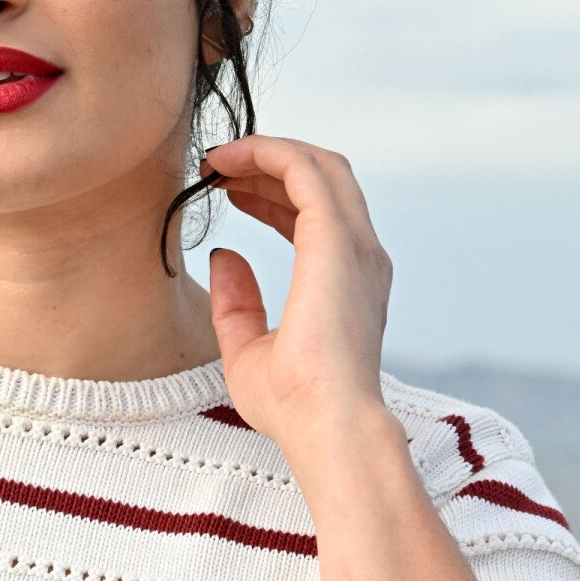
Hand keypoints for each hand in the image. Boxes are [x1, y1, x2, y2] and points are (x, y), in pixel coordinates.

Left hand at [200, 134, 393, 449]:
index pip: (316, 212)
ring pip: (319, 165)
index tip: (227, 189)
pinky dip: (267, 153)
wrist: (326, 428)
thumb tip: (225, 254)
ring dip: (267, 152)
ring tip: (218, 159)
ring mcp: (355, 246)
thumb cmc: (294, 406)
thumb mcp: (248, 350)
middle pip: (323, 178)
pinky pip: (304, 171)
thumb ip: (238, 302)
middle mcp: (361, 257)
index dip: (271, 191)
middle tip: (218, 167)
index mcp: (348, 281)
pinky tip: (227, 162)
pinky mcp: (335, 240)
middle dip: (270, 163)